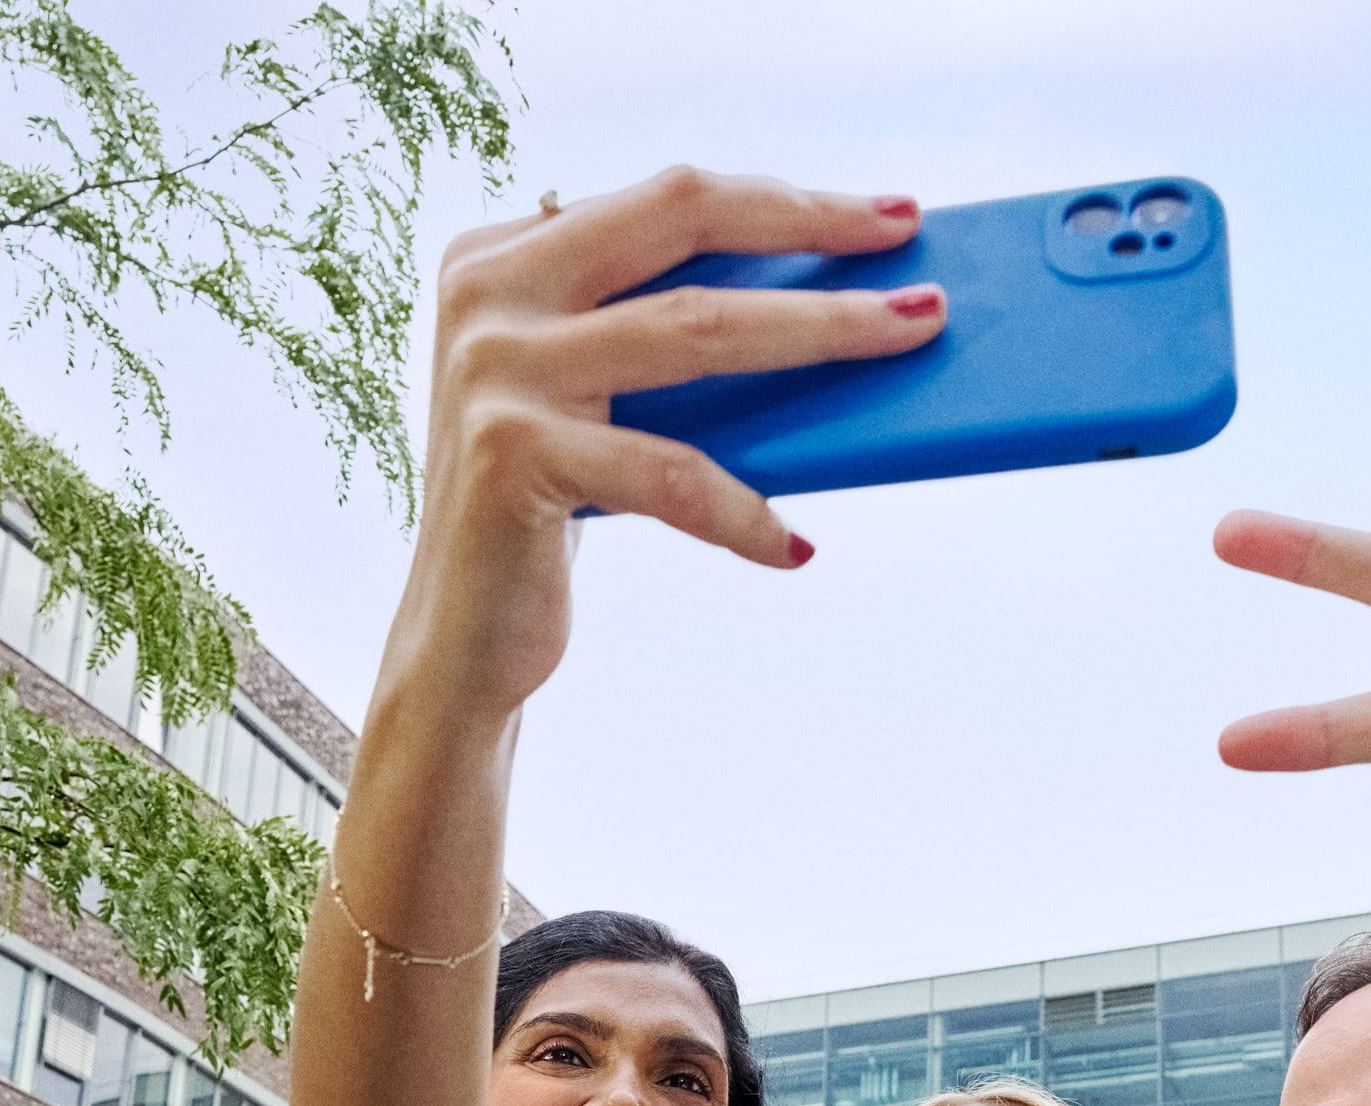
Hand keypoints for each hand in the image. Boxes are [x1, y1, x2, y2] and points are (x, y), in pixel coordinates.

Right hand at [378, 168, 942, 731]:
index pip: (668, 202)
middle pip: (683, 223)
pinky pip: (671, 471)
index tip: (885, 215)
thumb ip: (659, 331)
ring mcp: (494, 370)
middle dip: (813, 227)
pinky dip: (744, 511)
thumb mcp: (599, 401)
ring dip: (823, 328)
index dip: (784, 199)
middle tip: (911, 243)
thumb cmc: (552, 514)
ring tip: (909, 336)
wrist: (459, 642)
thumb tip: (829, 293)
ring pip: (699, 329)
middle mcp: (488, 294)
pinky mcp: (513, 456)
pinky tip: (794, 545)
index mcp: (501, 257)